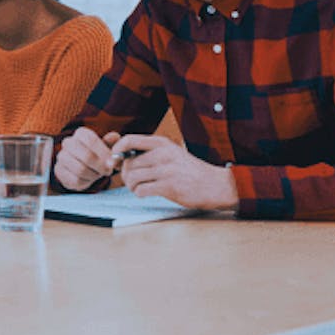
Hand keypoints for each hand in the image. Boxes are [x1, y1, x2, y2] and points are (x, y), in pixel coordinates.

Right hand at [54, 128, 117, 190]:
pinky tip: (89, 178)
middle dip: (101, 166)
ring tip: (98, 174)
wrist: (82, 168)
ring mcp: (62, 157)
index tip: (113, 162)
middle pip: (87, 156)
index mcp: (81, 134)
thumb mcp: (106, 148)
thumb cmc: (97, 155)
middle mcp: (68, 143)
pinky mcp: (59, 171)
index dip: (104, 152)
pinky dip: (86, 182)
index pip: (91, 140)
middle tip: (108, 171)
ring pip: (81, 169)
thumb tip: (115, 136)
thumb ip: (112, 143)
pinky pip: (75, 180)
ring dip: (94, 175)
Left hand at [114, 135, 238, 209]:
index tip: (116, 162)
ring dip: (131, 186)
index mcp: (163, 143)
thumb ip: (150, 153)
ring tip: (139, 188)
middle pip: (129, 163)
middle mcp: (164, 154)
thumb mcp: (172, 154)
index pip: (129, 140)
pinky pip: (142, 190)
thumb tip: (121, 157)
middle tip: (132, 181)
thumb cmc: (190, 171)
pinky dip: (139, 193)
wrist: (218, 185)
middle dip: (126, 174)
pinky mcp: (170, 187)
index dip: (116, 151)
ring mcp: (167, 170)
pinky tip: (145, 193)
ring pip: (133, 177)